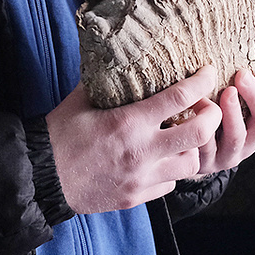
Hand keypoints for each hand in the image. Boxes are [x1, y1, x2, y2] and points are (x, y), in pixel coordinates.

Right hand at [46, 67, 223, 214]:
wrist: (42, 177)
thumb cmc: (59, 135)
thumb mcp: (80, 100)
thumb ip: (105, 81)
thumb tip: (118, 57)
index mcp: (128, 122)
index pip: (179, 97)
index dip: (200, 81)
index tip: (208, 71)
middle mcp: (142, 151)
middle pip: (200, 133)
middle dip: (211, 116)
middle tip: (206, 107)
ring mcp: (142, 178)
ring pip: (191, 163)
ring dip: (193, 147)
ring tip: (184, 135)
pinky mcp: (137, 197)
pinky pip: (170, 184)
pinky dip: (172, 169)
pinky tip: (162, 159)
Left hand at [191, 69, 254, 176]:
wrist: (183, 151)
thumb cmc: (207, 110)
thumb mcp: (227, 94)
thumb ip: (237, 79)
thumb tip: (240, 38)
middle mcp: (250, 140)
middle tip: (242, 75)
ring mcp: (228, 154)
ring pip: (238, 136)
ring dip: (233, 112)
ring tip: (225, 92)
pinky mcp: (204, 163)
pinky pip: (205, 146)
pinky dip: (202, 124)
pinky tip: (195, 106)